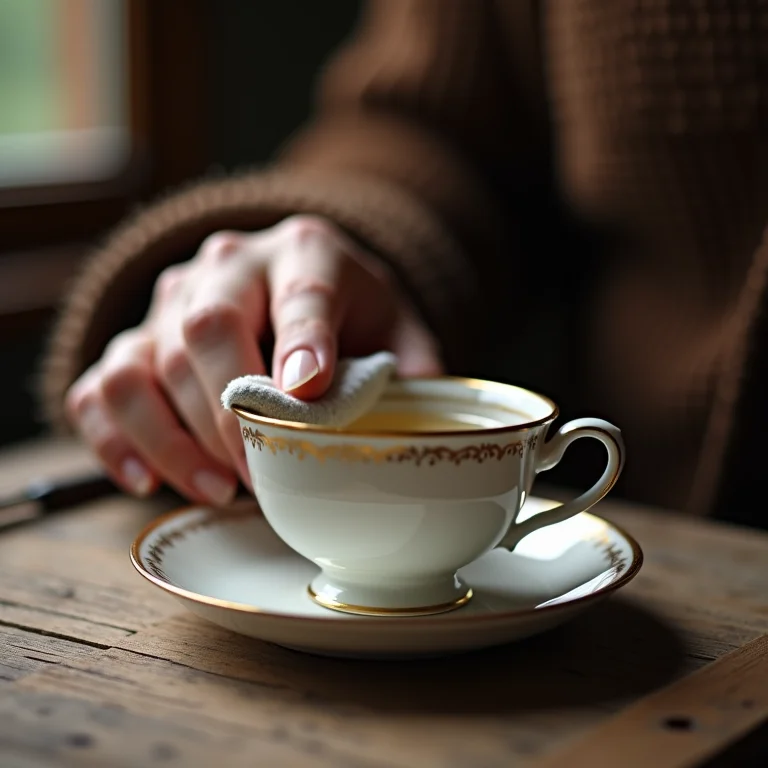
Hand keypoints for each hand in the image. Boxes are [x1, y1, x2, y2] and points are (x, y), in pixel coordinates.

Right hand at [65, 215, 442, 503]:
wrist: (295, 276)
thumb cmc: (349, 310)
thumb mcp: (395, 327)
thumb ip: (409, 369)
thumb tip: (411, 427)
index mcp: (306, 253)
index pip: (300, 294)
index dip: (300, 342)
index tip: (306, 391)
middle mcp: (228, 264)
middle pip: (205, 331)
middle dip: (231, 418)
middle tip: (262, 477)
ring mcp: (172, 298)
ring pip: (141, 365)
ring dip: (172, 440)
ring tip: (218, 489)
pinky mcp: (136, 337)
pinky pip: (102, 388)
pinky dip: (116, 440)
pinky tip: (149, 481)